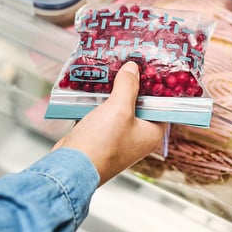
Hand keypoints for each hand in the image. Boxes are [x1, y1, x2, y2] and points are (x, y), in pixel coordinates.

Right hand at [52, 61, 165, 185]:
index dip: (157, 85)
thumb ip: (128, 86)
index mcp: (151, 133)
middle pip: (139, 104)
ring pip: (119, 107)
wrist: (70, 167)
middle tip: (128, 64)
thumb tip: (133, 69)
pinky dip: (99, 101)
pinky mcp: (100, 137)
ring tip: (110, 70)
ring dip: (113, 91)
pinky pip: (103, 113)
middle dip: (132, 84)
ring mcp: (118, 138)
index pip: (162, 105)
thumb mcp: (118, 109)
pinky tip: (94, 86)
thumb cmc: (101, 145)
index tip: (150, 67)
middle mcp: (137, 137)